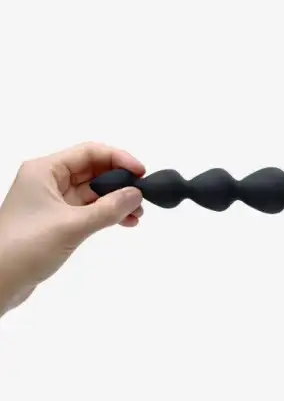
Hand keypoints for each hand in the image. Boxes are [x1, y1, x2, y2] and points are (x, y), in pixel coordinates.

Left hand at [0, 142, 144, 314]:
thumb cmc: (24, 248)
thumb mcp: (72, 225)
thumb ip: (108, 209)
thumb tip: (137, 195)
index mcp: (45, 171)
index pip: (89, 153)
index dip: (118, 159)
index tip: (141, 173)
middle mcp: (49, 181)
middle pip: (93, 171)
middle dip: (120, 182)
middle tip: (142, 196)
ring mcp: (53, 202)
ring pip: (94, 192)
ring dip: (117, 200)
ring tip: (138, 214)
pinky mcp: (58, 221)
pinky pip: (89, 210)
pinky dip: (108, 214)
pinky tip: (125, 222)